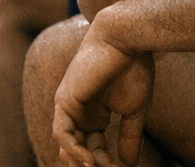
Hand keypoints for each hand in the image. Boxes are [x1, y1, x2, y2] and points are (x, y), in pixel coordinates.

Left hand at [54, 28, 154, 166]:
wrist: (125, 40)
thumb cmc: (132, 68)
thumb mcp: (133, 110)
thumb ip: (128, 137)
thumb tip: (130, 165)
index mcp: (93, 113)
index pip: (93, 148)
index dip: (107, 164)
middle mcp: (78, 111)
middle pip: (77, 149)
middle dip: (92, 165)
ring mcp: (69, 105)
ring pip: (67, 145)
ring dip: (83, 161)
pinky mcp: (65, 99)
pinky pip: (62, 133)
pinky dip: (73, 149)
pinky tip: (90, 160)